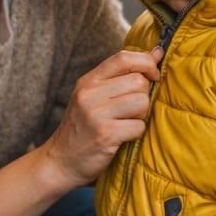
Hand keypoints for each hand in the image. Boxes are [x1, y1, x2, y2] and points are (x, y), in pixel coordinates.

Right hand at [44, 47, 161, 186]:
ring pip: (142, 102)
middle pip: (138, 81)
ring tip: (125, 123)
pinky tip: (122, 137)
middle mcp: (90, 94)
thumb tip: (156, 53)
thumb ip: (120, 76)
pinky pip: (139, 126)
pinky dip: (136, 133)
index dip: (146, 62)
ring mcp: (96, 114)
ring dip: (141, 115)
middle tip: (130, 111)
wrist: (59, 162)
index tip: (153, 75)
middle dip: (143, 96)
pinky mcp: (105, 134)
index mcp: (88, 81)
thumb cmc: (82, 129)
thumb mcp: (92, 97)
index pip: (123, 58)